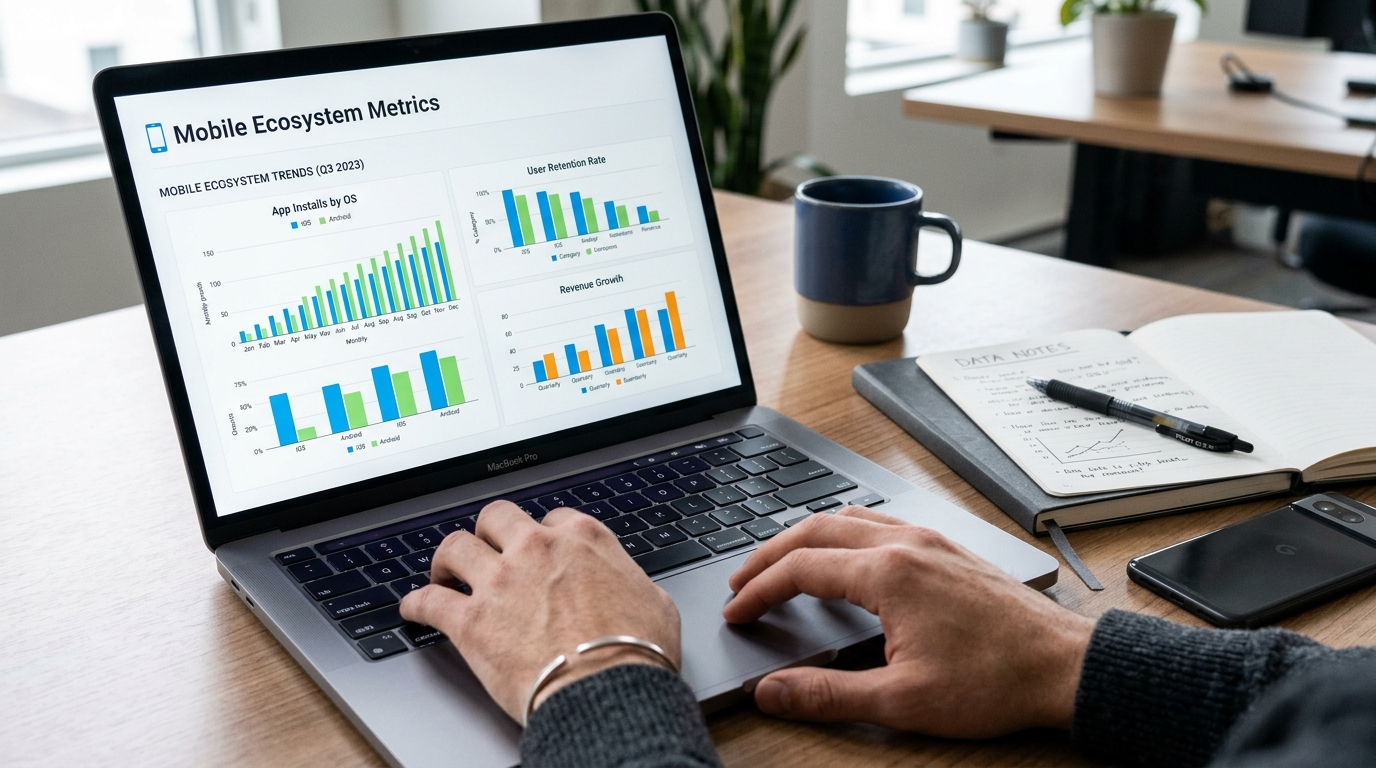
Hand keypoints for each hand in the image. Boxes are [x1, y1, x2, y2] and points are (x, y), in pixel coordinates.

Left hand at [400, 501, 680, 721]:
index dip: (543, 534)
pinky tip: (413, 609)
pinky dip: (416, 604)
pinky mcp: (471, 621)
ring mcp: (500, 582)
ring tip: (444, 572)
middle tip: (486, 548)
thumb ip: (630, 581)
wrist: (608, 691)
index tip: (539, 549)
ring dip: (447, 559)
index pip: (554, 517)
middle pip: (497, 517)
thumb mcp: (654, 601)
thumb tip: (632, 588)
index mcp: (583, 539)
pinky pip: (429, 601)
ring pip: (455, 546)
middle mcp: (537, 549)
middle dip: (489, 532)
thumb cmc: (637, 652)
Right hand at [723, 506, 1093, 737]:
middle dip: (770, 554)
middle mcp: (906, 544)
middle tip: (742, 582)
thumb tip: (772, 691)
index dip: (759, 591)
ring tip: (781, 562)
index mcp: (888, 574)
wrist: (1063, 666)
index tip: (737, 612)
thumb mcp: (902, 699)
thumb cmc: (994, 681)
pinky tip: (846, 551)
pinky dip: (844, 531)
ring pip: (849, 518)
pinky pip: (881, 522)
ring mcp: (930, 541)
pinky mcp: (948, 549)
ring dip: (806, 537)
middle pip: (816, 529)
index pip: (800, 568)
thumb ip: (827, 694)